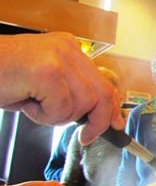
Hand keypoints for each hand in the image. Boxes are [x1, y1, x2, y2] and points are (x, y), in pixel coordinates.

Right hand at [0, 33, 124, 143]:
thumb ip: (70, 91)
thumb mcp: (41, 84)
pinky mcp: (47, 71)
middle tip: (84, 136)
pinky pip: (61, 109)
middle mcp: (68, 49)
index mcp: (69, 48)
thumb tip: (98, 116)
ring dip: (59, 116)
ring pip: (82, 105)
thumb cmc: (0, 77)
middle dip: (96, 121)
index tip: (115, 125)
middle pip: (102, 94)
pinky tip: (26, 102)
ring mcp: (59, 57)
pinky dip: (44, 116)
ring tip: (34, 104)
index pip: (103, 82)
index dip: (111, 108)